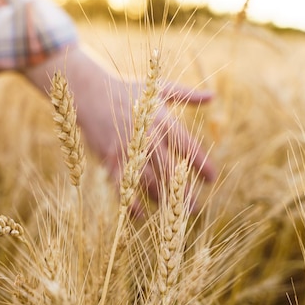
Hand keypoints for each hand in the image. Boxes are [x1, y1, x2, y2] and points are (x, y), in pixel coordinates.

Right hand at [25, 46, 215, 208]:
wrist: (91, 93)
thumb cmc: (128, 90)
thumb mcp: (159, 89)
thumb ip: (187, 96)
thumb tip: (213, 96)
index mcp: (163, 120)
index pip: (188, 147)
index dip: (202, 165)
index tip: (211, 179)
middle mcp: (148, 137)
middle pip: (171, 171)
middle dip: (185, 192)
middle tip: (195, 208)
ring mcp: (128, 150)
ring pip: (149, 182)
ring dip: (163, 200)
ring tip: (174, 215)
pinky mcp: (111, 159)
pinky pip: (123, 186)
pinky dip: (131, 203)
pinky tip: (141, 216)